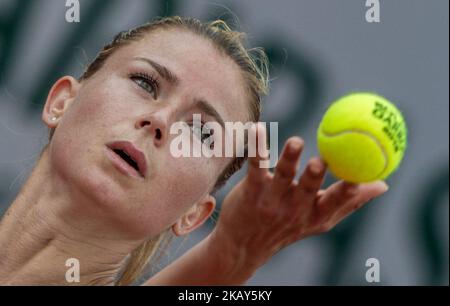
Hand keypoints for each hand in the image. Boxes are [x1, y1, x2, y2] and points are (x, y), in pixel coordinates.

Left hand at [212, 123, 388, 270]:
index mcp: (316, 215)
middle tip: (323, 161)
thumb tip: (383, 185)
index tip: (363, 175)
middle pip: (308, 190)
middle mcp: (295, 209)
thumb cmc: (289, 226)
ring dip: (289, 158)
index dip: (349, 191)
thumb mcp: (320, 219)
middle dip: (315, 177)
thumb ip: (349, 202)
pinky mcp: (252, 190)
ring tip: (295, 142)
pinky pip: (256, 166)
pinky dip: (257, 147)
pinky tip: (257, 129)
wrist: (244, 245)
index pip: (336, 202)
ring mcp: (272, 200)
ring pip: (282, 176)